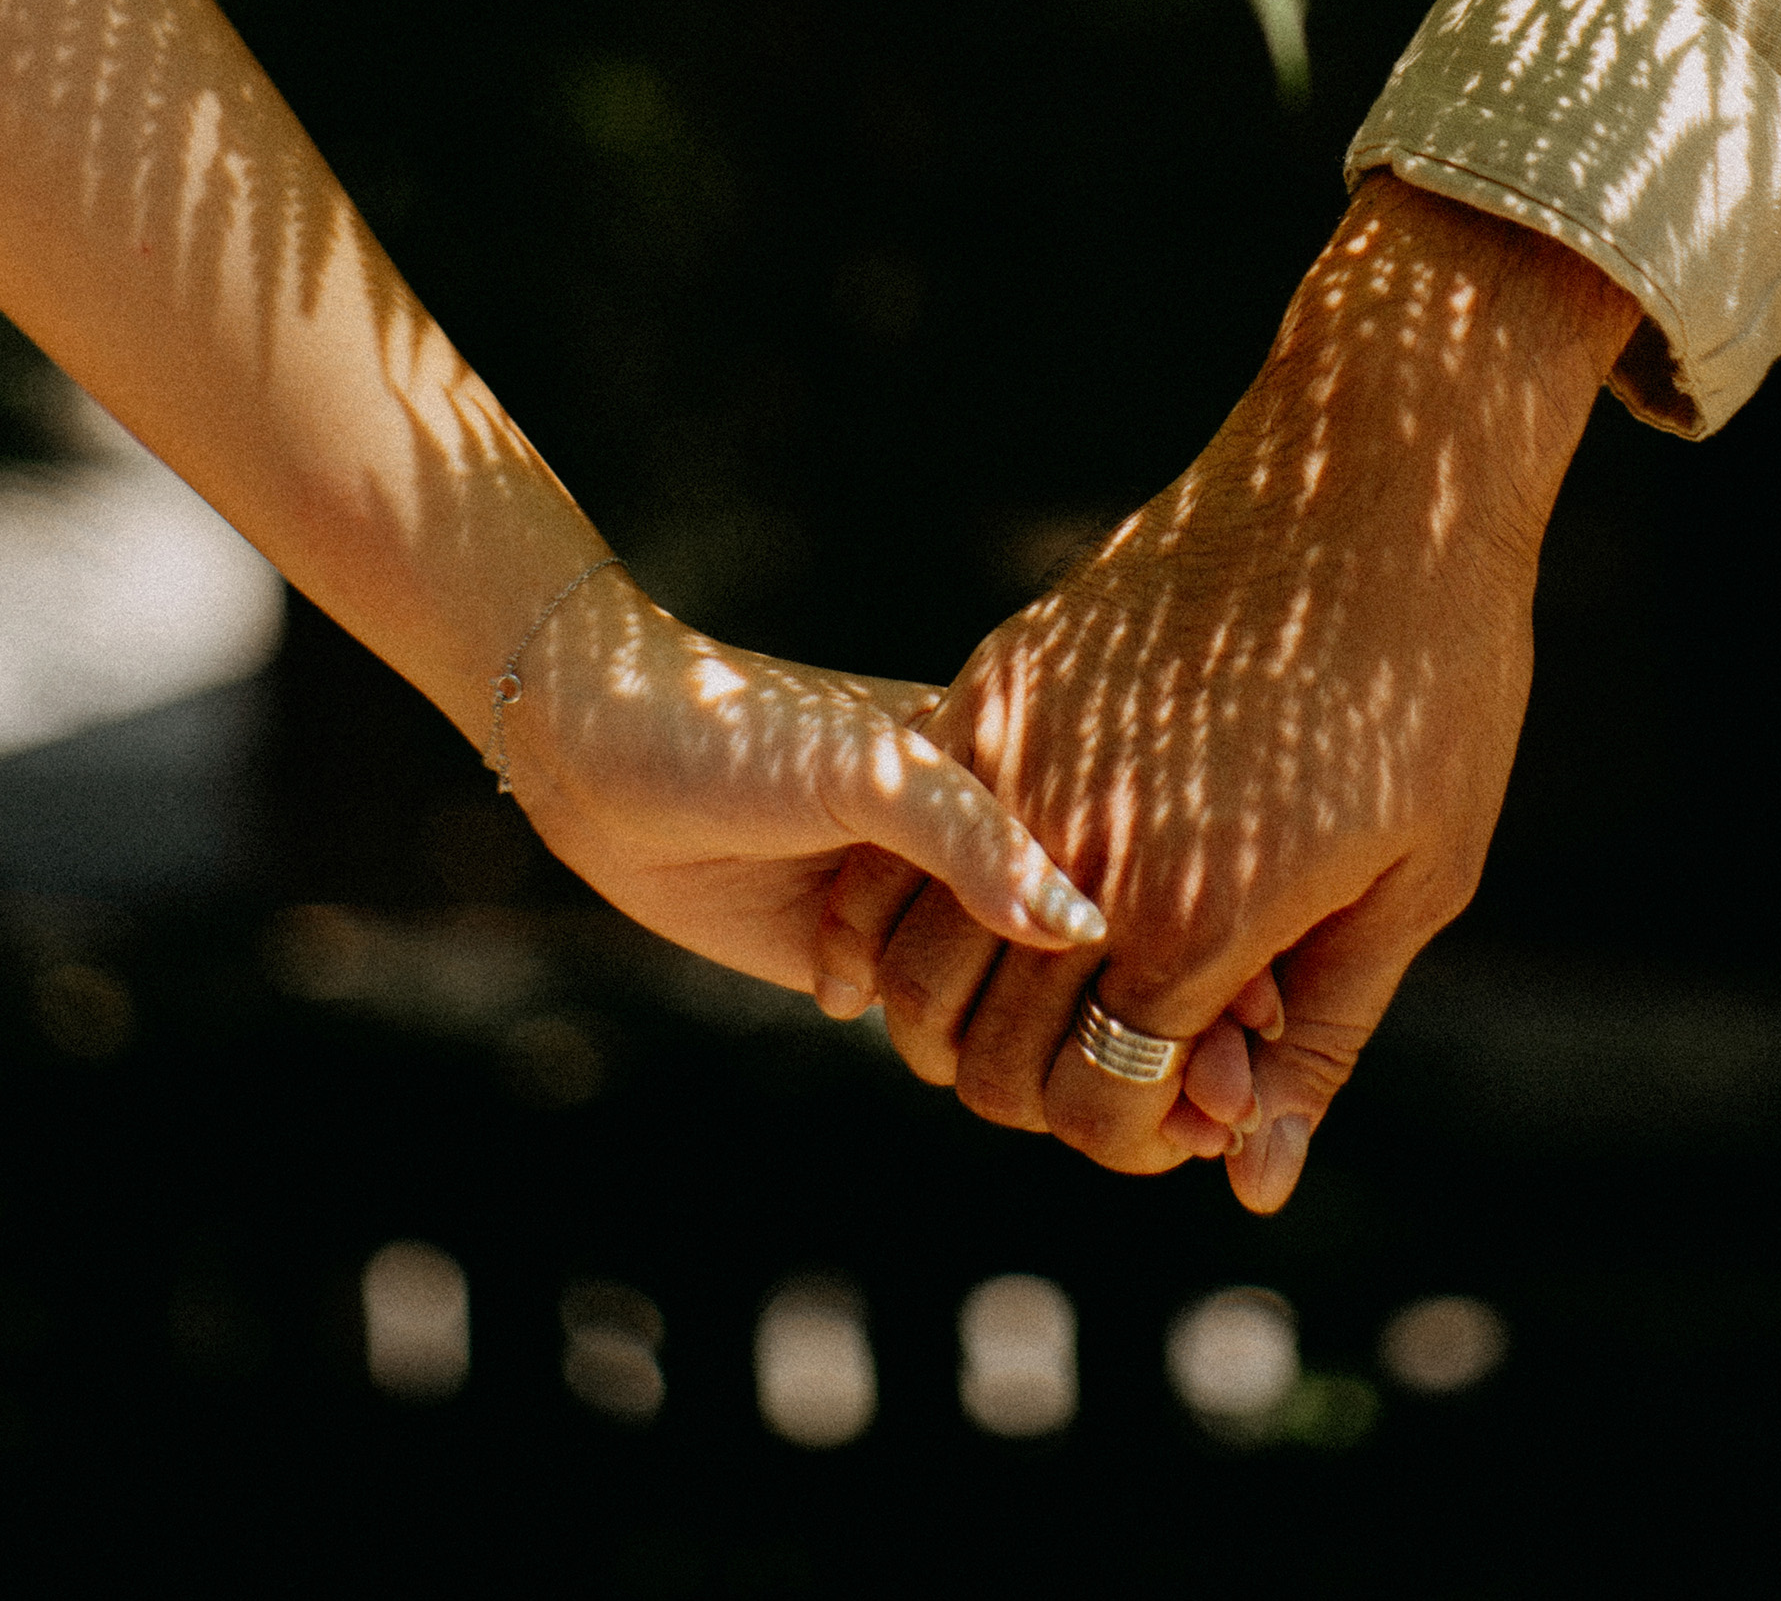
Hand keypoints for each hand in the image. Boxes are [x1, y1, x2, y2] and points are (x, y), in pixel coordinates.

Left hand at [500, 568, 1107, 998]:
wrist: (599, 764)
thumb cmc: (740, 732)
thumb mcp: (868, 768)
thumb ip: (972, 837)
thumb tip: (1081, 931)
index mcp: (1001, 757)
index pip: (1110, 844)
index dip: (1152, 906)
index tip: (1182, 969)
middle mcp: (973, 831)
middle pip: (1066, 935)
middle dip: (1085, 996)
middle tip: (1116, 1048)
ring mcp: (920, 901)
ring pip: (1002, 992)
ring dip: (1004, 1027)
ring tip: (991, 1040)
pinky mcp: (861, 961)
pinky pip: (929, 1021)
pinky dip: (935, 1039)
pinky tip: (897, 1026)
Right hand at [819, 181, 1636, 1208]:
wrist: (1376, 482)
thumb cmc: (1431, 685)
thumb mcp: (1419, 881)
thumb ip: (1320, 1040)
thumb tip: (1251, 1180)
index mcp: (1197, 914)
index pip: (1092, 1104)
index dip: (1127, 1139)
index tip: (1173, 1107)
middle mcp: (1084, 848)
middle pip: (987, 1052)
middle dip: (1036, 1095)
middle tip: (1106, 1066)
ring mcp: (1023, 757)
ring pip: (913, 956)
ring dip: (955, 1012)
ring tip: (1035, 1004)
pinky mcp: (998, 680)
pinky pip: (910, 831)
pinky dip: (912, 902)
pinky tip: (981, 907)